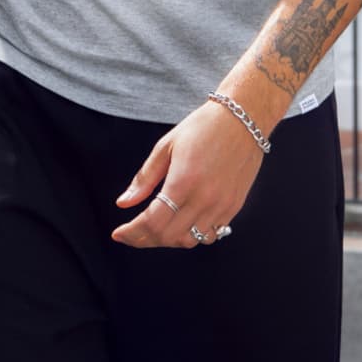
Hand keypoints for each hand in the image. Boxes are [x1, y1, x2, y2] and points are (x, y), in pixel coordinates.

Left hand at [111, 99, 265, 248]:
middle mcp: (204, 198)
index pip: (153, 222)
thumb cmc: (202, 128)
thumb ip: (144, 178)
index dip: (132, 233)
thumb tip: (123, 203)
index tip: (119, 234)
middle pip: (169, 236)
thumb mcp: (166, 146)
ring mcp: (222, 205)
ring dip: (168, 240)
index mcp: (183, 181)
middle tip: (132, 234)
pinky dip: (192, 236)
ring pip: (190, 240)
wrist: (242, 120)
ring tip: (155, 230)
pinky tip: (181, 225)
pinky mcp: (234, 207)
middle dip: (145, 239)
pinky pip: (211, 235)